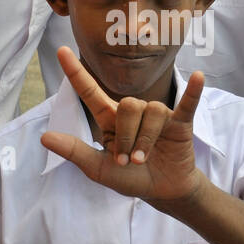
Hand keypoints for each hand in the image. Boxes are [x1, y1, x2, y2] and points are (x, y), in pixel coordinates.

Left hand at [40, 46, 205, 203]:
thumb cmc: (130, 178)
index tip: (61, 51)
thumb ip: (75, 152)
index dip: (76, 72)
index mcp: (110, 120)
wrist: (162, 192)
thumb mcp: (98, 169)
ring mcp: (158, 115)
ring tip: (143, 159)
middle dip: (126, 136)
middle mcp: (134, 112)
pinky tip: (199, 76)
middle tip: (127, 159)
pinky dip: (193, 91)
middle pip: (127, 105)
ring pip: (151, 111)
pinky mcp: (180, 122)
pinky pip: (186, 103)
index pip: (90, 91)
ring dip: (145, 140)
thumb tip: (44, 137)